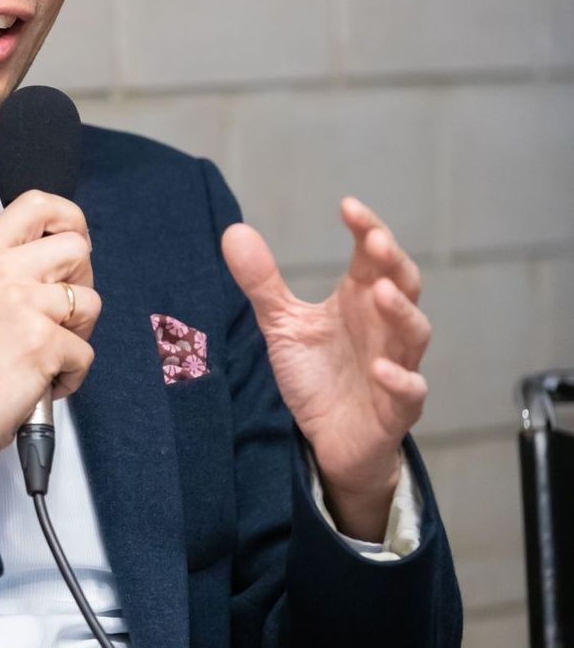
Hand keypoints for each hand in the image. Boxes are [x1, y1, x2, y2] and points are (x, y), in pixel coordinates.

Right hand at [0, 191, 100, 472]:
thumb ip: (1, 269)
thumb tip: (50, 261)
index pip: (37, 204)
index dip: (68, 219)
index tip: (73, 243)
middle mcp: (0, 272)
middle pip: (77, 247)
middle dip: (81, 282)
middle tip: (60, 316)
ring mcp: (23, 305)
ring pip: (90, 301)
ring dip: (78, 334)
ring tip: (46, 355)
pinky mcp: (43, 343)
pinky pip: (85, 352)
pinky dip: (71, 375)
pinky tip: (41, 382)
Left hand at [220, 198, 429, 539]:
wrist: (330, 441)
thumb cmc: (318, 375)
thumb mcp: (283, 325)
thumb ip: (263, 282)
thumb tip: (233, 231)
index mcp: (361, 300)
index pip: (374, 255)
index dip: (368, 229)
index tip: (348, 206)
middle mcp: (384, 327)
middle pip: (403, 285)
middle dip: (393, 261)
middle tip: (375, 240)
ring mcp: (396, 366)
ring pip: (414, 332)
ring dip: (401, 311)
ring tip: (380, 291)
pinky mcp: (396, 409)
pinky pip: (410, 392)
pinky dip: (400, 379)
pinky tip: (382, 369)